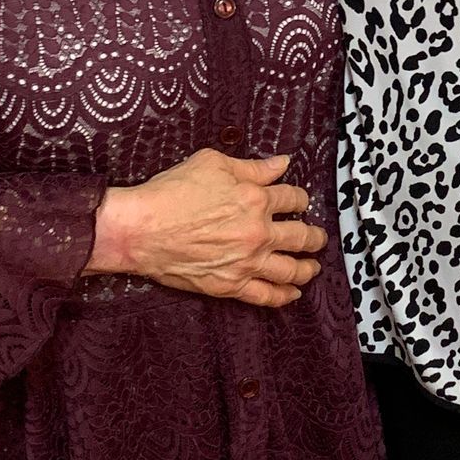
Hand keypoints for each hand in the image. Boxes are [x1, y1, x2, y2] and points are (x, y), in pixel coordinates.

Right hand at [87, 151, 325, 306]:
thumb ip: (252, 166)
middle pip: (301, 236)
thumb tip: (282, 163)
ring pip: (292, 269)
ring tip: (313, 266)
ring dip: (308, 267)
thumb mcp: (212, 164)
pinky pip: (267, 296)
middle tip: (317, 237)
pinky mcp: (231, 286)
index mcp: (256, 198)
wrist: (141, 229)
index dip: (300, 200)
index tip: (300, 203)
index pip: (293, 199)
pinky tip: (293, 293)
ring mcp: (247, 262)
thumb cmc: (171, 192)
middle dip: (314, 236)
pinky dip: (285, 295)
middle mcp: (258, 232)